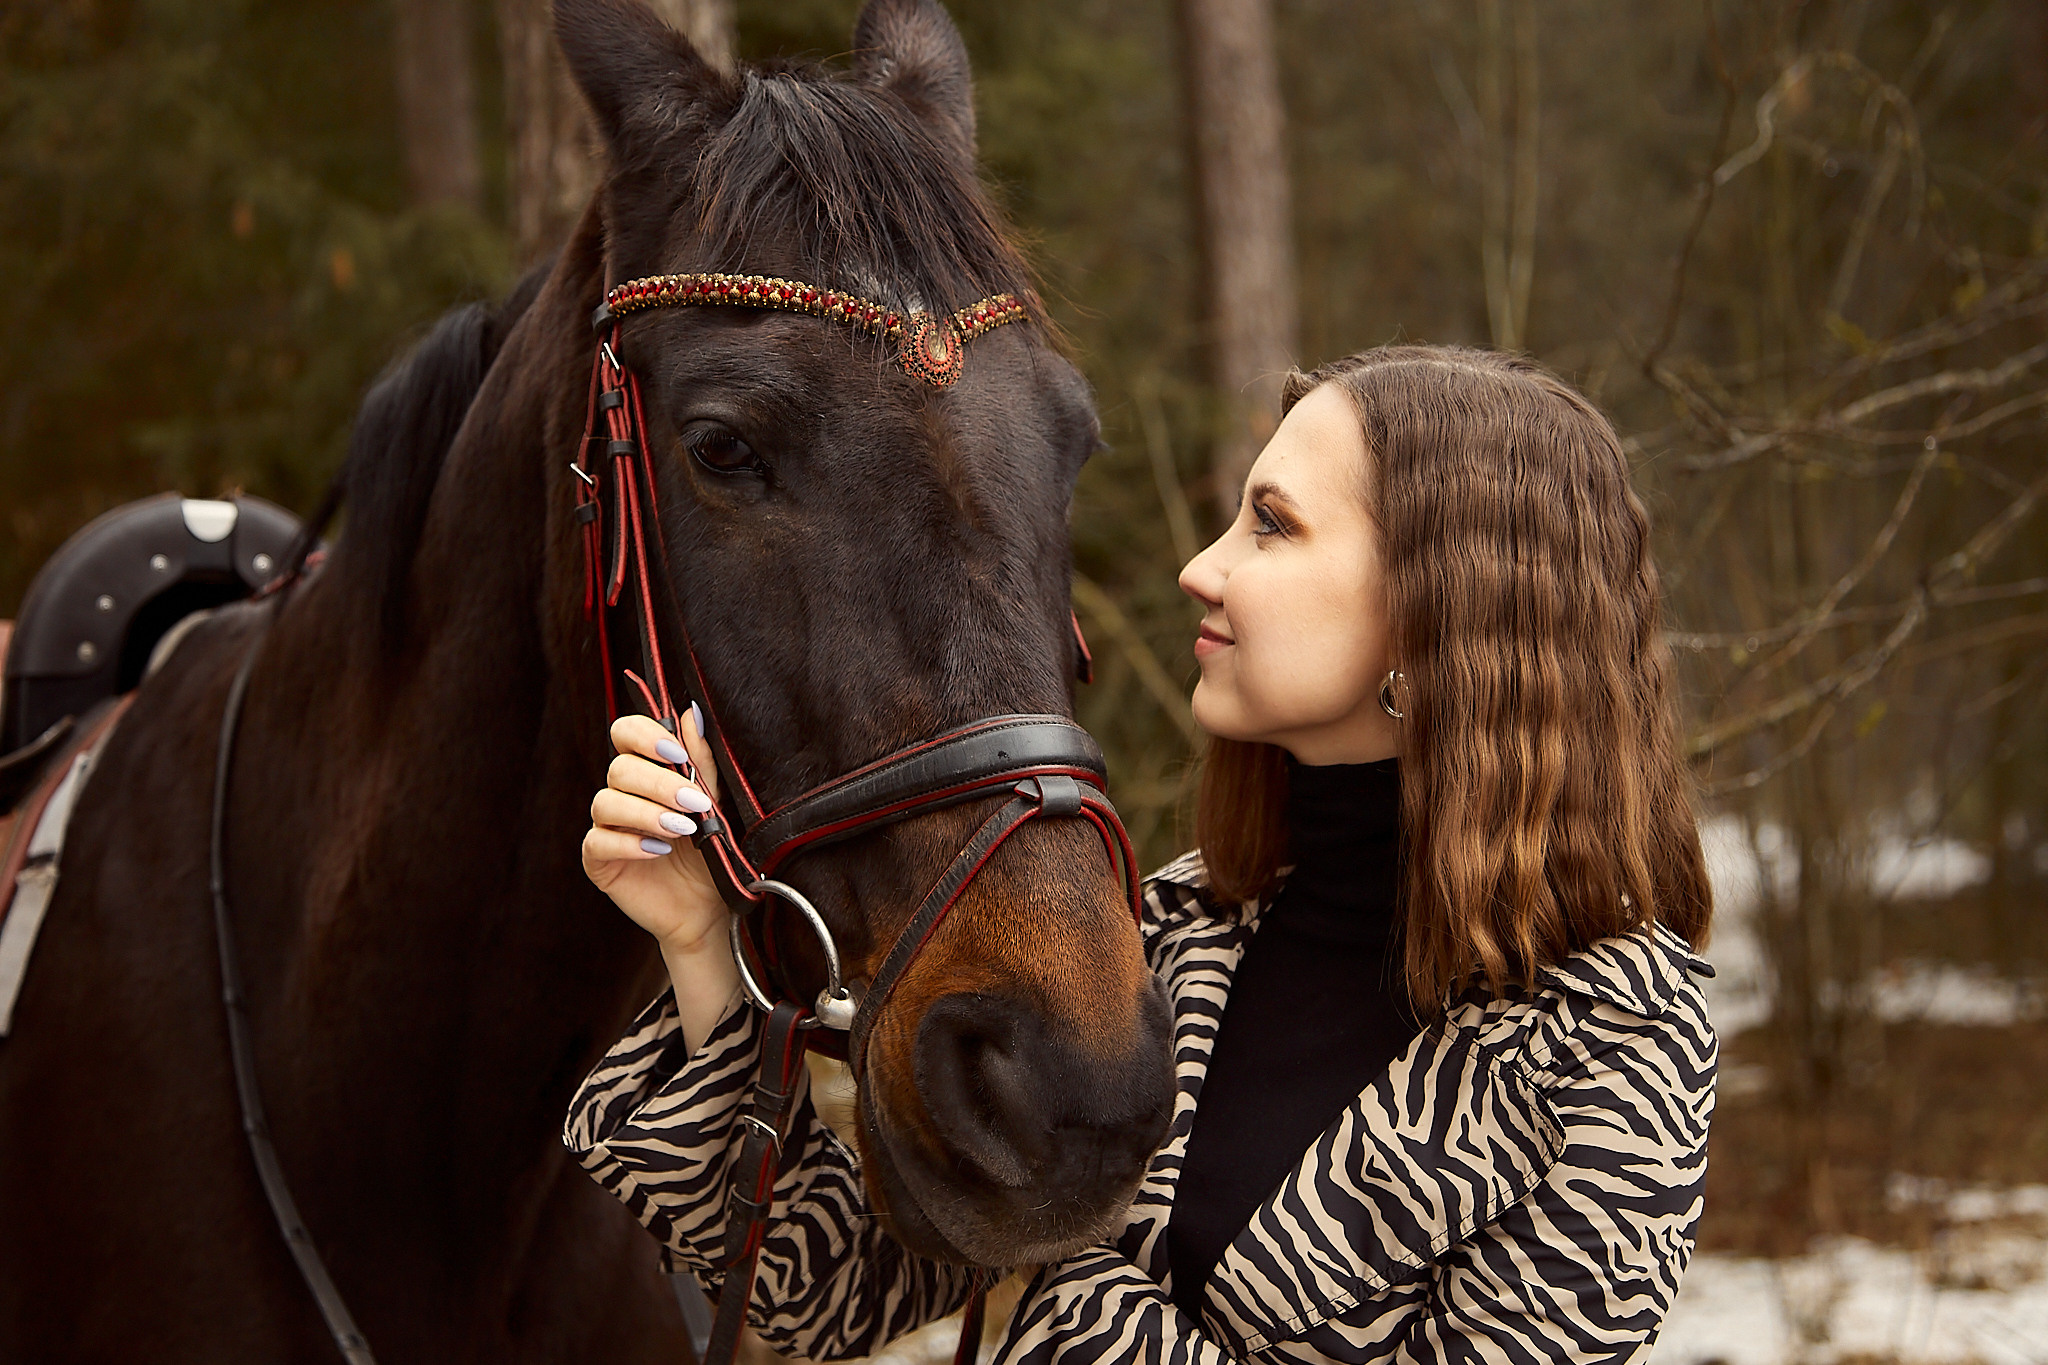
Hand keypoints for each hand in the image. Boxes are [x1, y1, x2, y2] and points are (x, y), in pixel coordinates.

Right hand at [582, 710, 730, 956]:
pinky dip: (629, 843)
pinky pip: (598, 841)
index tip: (678, 755)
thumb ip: (702, 763)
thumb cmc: (713, 851)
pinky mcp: (598, 860)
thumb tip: (691, 714)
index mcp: (646, 770)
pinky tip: (659, 851)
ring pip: (606, 802)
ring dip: (647, 813)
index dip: (645, 736)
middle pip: (619, 769)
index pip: (625, 732)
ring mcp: (606, 825)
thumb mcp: (714, 804)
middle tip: (695, 804)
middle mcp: (621, 792)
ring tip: (681, 830)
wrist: (711, 907)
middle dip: (660, 784)